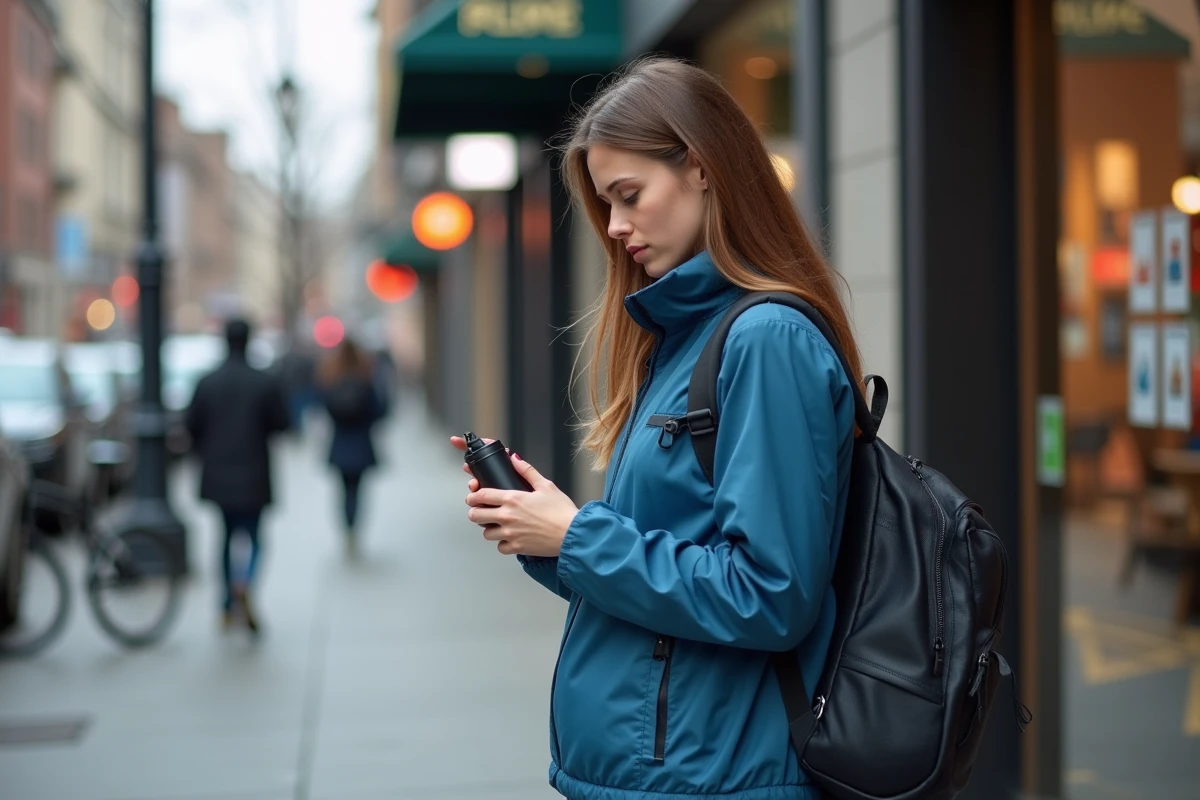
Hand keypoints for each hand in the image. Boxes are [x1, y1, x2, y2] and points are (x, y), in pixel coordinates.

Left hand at [449, 437, 577, 556]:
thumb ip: (527, 471)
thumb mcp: (546, 485)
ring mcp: (510, 534)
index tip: (473, 497)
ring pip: (486, 534)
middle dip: (475, 513)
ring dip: (490, 529)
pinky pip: (500, 547)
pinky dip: (504, 544)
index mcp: (512, 499)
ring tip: (499, 526)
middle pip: (475, 516)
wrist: (572, 534)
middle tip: (481, 512)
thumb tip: (515, 459)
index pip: (481, 496)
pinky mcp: (516, 548)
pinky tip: (511, 538)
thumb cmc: (562, 511)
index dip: (473, 496)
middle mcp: (507, 516)